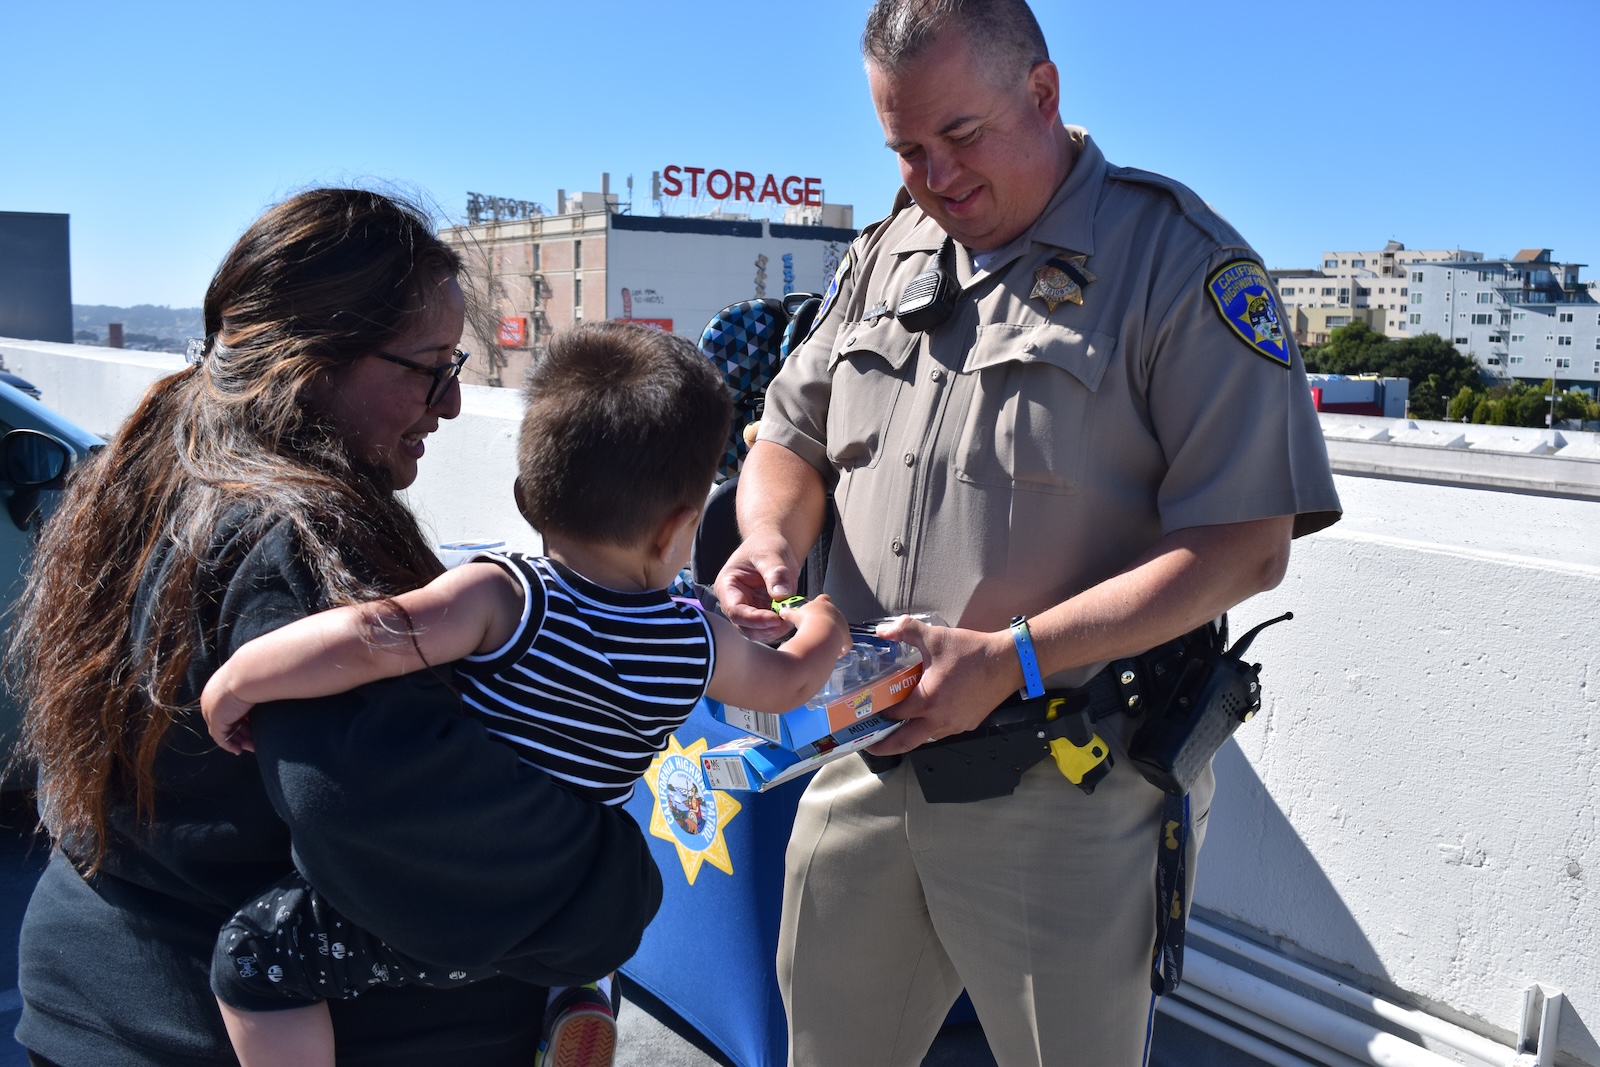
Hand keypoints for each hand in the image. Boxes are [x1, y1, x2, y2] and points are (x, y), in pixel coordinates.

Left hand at [200, 673, 256, 754]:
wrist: (251, 672)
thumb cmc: (258, 673)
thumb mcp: (256, 682)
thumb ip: (257, 689)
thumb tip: (274, 689)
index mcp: (219, 687)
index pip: (229, 709)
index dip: (242, 720)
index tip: (254, 728)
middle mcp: (211, 698)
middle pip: (226, 721)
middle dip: (241, 733)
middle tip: (254, 741)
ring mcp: (211, 709)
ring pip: (224, 730)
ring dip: (238, 741)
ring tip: (252, 747)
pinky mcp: (215, 719)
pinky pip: (220, 737)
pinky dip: (230, 745)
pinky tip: (240, 750)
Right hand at [713, 529, 802, 643]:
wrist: (772, 547)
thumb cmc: (766, 545)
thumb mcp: (771, 554)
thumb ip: (776, 573)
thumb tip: (781, 595)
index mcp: (727, 586)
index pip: (735, 610)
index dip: (754, 619)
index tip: (775, 618)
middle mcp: (734, 602)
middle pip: (745, 627)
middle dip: (766, 628)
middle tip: (788, 619)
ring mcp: (748, 610)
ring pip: (758, 632)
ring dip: (776, 629)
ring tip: (793, 615)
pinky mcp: (761, 615)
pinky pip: (770, 628)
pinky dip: (783, 626)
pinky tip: (794, 614)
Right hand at [779, 593, 852, 656]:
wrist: (820, 632)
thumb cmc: (807, 621)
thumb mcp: (795, 616)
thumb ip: (789, 614)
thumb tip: (782, 613)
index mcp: (822, 603)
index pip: (823, 599)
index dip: (821, 603)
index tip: (817, 609)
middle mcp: (835, 611)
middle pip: (833, 614)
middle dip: (827, 621)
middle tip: (818, 628)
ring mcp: (842, 624)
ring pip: (841, 628)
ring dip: (835, 634)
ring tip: (826, 642)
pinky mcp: (846, 636)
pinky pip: (846, 643)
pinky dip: (842, 648)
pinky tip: (837, 653)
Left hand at [867, 615, 1018, 756]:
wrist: (1007, 662)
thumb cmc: (971, 651)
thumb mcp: (936, 637)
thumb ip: (905, 631)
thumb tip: (882, 630)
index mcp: (928, 701)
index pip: (895, 714)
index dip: (879, 712)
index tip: (867, 712)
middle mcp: (940, 720)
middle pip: (905, 742)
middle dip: (885, 746)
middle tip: (869, 744)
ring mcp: (955, 726)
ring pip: (924, 738)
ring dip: (909, 736)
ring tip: (895, 728)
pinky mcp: (968, 725)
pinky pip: (942, 732)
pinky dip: (929, 728)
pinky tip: (926, 716)